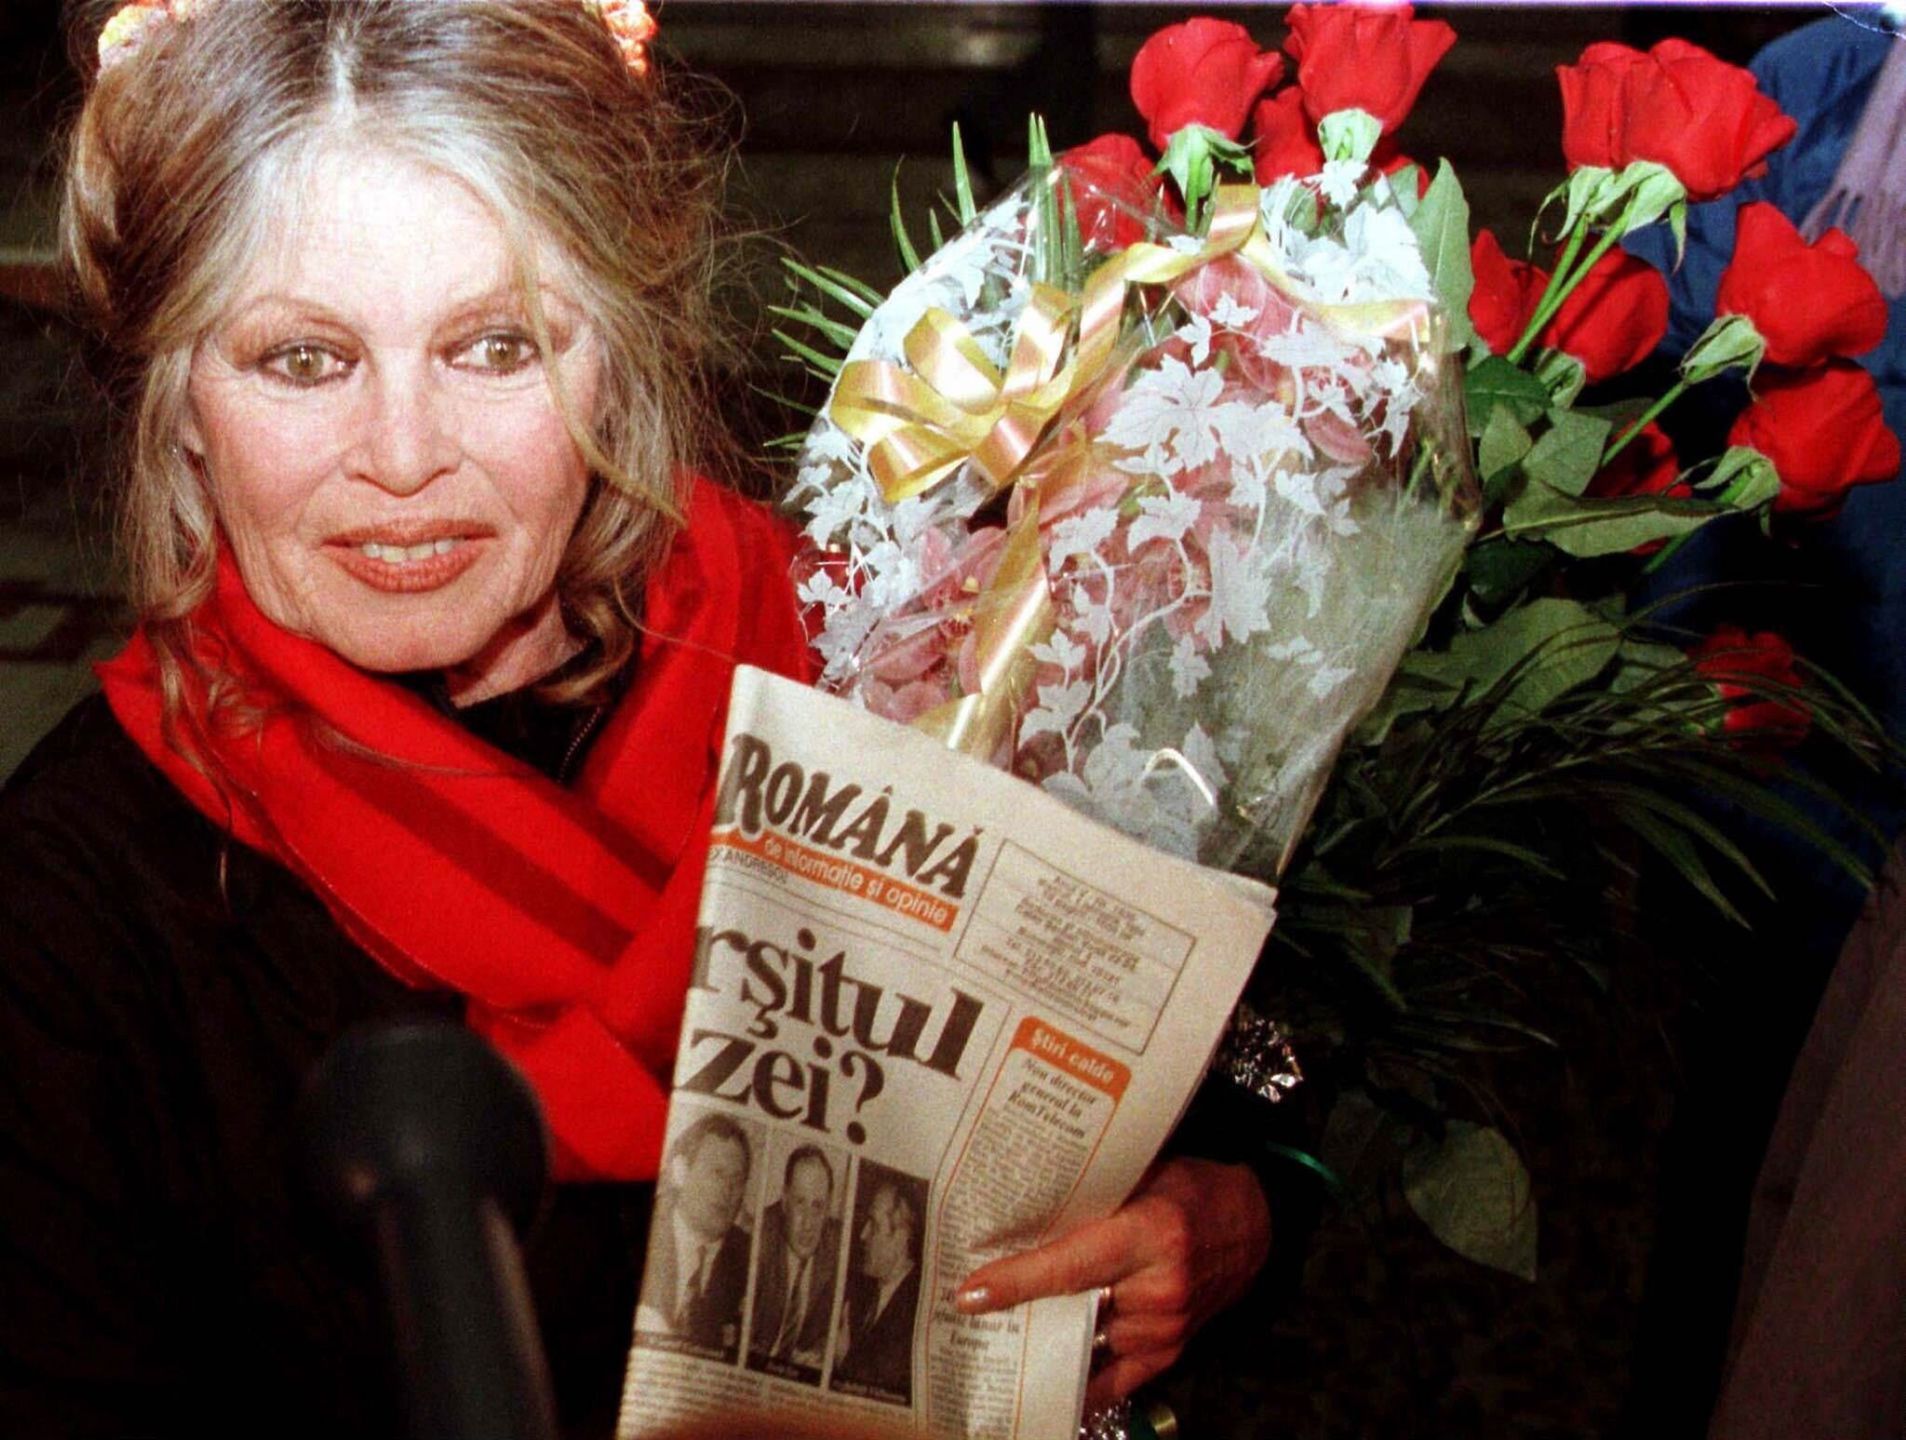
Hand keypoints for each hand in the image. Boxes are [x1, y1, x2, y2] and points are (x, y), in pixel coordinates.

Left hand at [952, 1157, 1270, 1405]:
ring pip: (1086, 1339)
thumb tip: (1021, 1212)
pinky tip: (1046, 1379)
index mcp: (1151, 1234)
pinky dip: (1080, 1379)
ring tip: (1008, 1320)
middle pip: (1071, 1307)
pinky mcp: (1171, 1351)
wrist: (1254, 1222)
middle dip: (1022, 1306)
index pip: (1071, 1265)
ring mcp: (1167, 1327)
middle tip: (972, 1305)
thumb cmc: (1191, 1188)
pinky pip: (1115, 1379)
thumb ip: (1092, 1198)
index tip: (970, 1293)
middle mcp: (1160, 1288)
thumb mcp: (1143, 1175)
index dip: (1017, 1281)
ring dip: (1049, 1330)